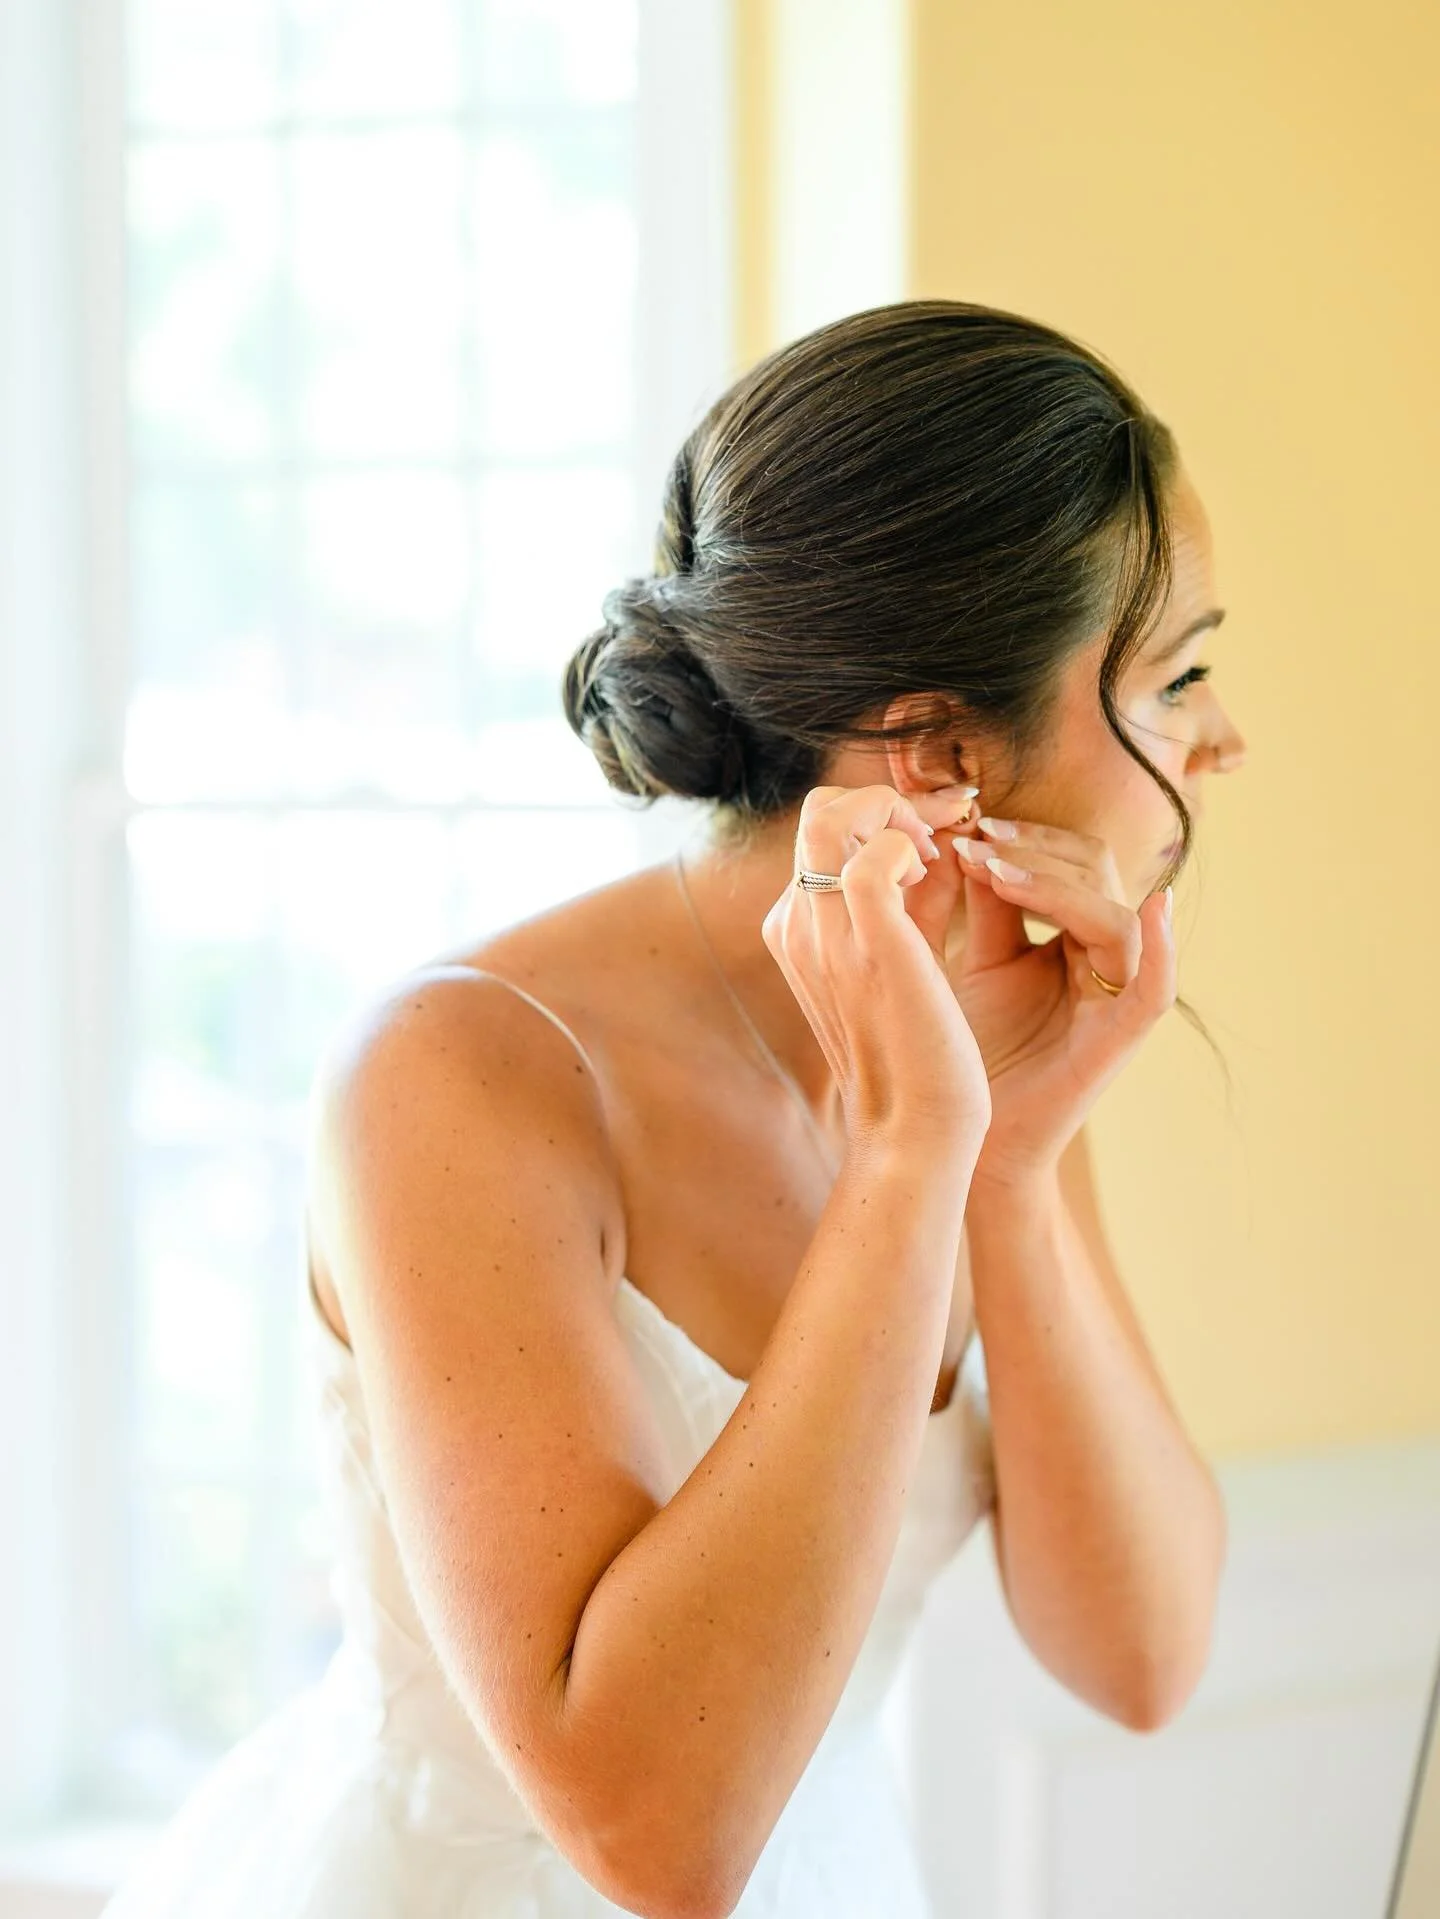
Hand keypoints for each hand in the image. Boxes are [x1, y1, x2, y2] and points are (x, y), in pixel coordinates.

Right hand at [761, 784, 992, 1153]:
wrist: (917, 1132)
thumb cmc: (919, 1057)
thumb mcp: (906, 962)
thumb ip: (912, 901)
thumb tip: (937, 843)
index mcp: (798, 931)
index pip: (821, 832)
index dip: (880, 816)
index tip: (932, 836)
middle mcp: (798, 927)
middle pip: (818, 811)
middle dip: (887, 801)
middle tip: (940, 833)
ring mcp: (825, 936)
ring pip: (832, 816)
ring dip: (898, 814)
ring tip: (939, 851)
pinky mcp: (870, 947)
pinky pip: (870, 857)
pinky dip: (910, 847)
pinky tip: (941, 875)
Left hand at [899, 794, 1176, 1189]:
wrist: (955, 1130)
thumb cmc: (961, 1044)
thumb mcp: (966, 959)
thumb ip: (978, 900)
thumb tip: (964, 827)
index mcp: (1066, 932)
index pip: (1068, 857)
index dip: (1024, 835)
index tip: (967, 827)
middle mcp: (1100, 955)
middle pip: (1098, 870)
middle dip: (1037, 847)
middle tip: (978, 841)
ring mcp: (1115, 995)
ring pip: (1118, 912)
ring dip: (1060, 883)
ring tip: (997, 873)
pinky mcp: (1121, 1038)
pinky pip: (1158, 987)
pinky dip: (1164, 946)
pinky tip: (1156, 908)